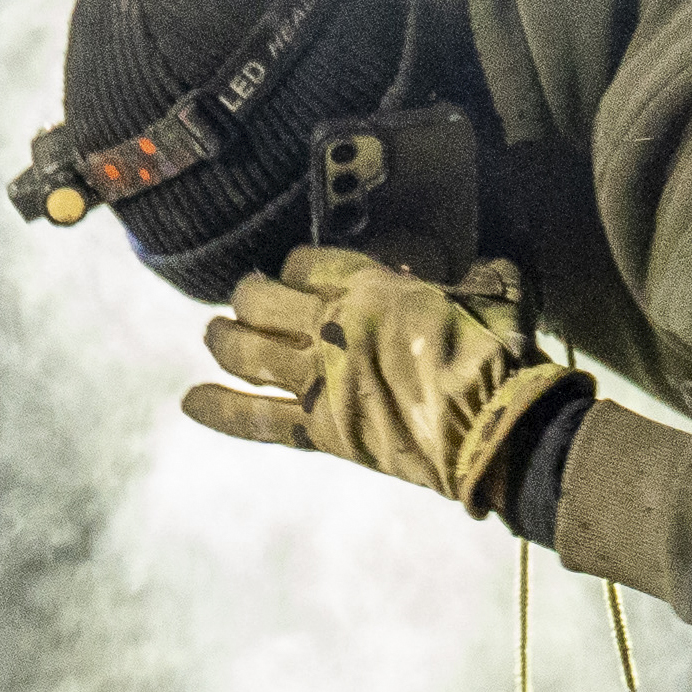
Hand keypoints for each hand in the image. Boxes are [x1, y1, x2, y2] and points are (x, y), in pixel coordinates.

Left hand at [177, 243, 574, 512]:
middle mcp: (332, 327)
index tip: (296, 272)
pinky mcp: (322, 428)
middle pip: (262, 300)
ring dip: (223, 339)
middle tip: (244, 299)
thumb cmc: (499, 359)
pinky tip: (191, 401)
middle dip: (248, 296)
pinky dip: (222, 411)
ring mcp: (319, 379)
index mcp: (370, 286)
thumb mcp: (489, 294)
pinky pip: (258, 419)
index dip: (297, 265)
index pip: (308, 263)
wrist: (497, 429)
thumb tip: (476, 275)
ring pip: (247, 351)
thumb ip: (467, 279)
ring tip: (214, 335)